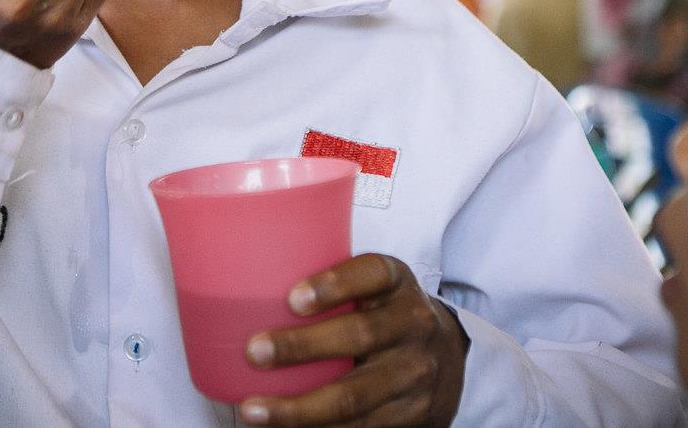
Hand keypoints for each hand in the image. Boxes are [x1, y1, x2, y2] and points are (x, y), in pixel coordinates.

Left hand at [239, 255, 466, 426]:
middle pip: (358, 336)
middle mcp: (412, 325)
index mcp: (396, 283)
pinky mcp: (410, 416)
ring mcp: (415, 374)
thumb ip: (329, 285)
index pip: (372, 273)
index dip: (334, 284)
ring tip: (253, 411)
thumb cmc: (385, 313)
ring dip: (299, 409)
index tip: (292, 299)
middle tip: (254, 352)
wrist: (446, 357)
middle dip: (302, 347)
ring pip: (354, 397)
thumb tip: (241, 279)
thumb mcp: (372, 286)